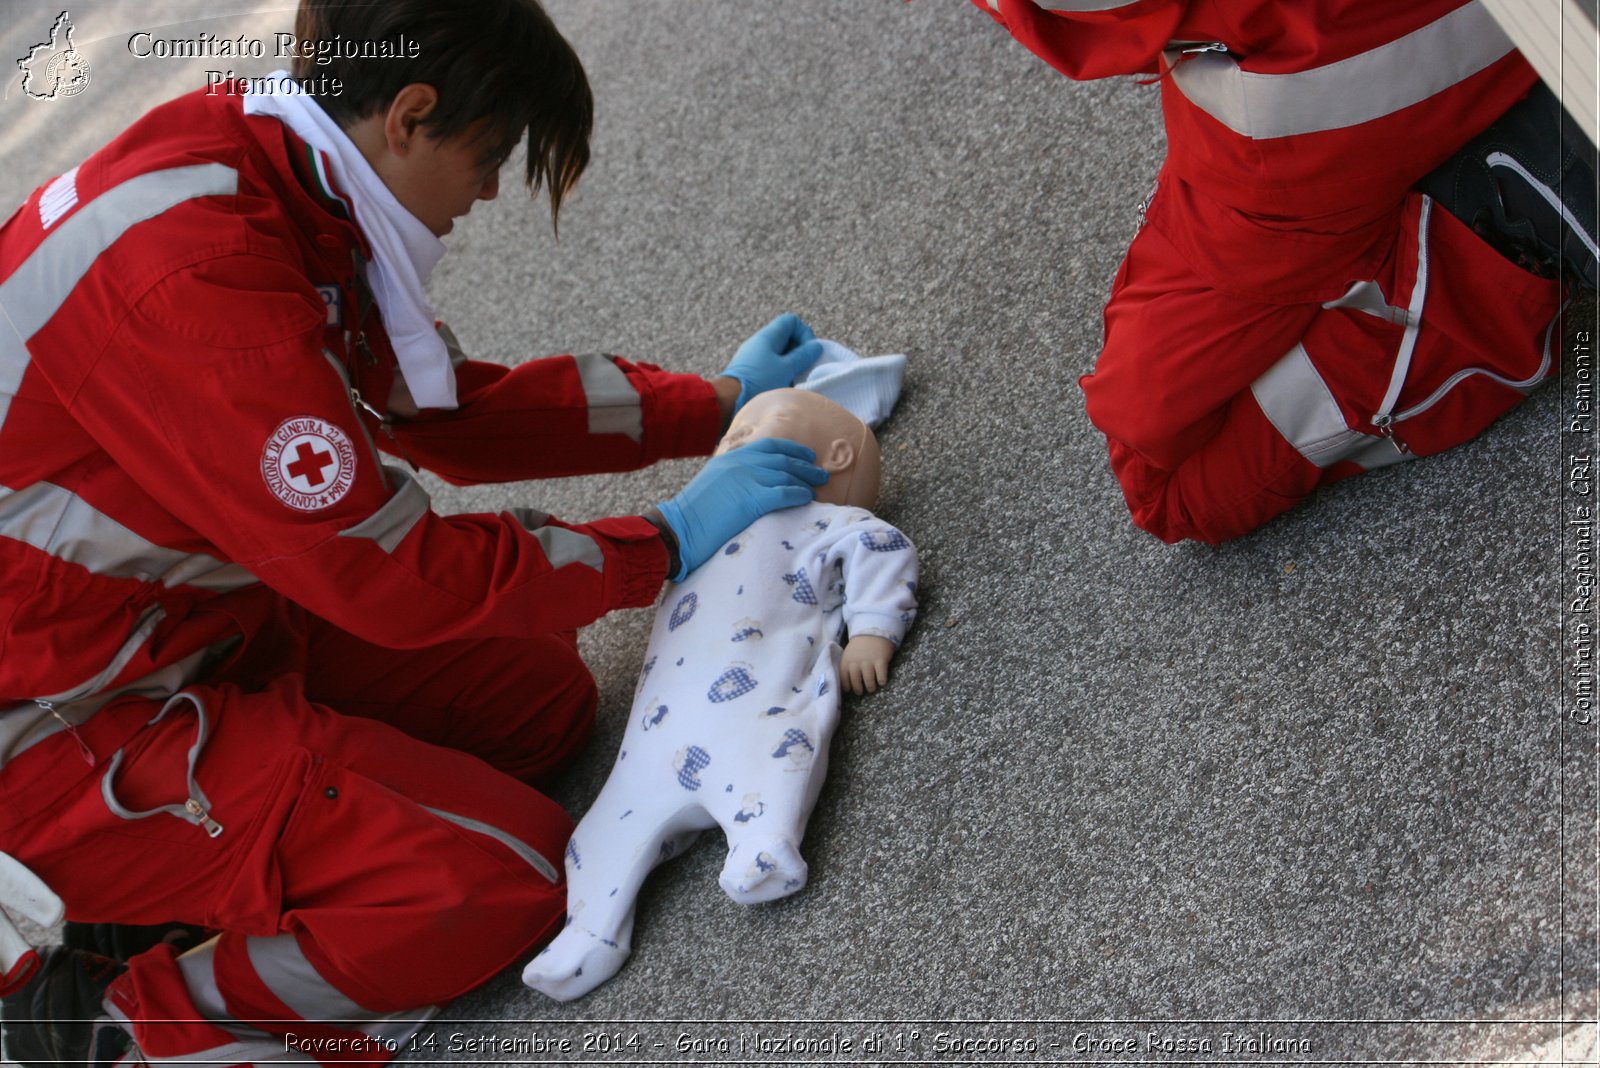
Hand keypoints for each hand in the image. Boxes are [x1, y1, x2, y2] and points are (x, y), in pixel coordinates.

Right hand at [655, 438, 826, 580]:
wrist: (678, 528)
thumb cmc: (694, 514)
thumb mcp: (714, 483)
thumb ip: (735, 477)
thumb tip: (756, 483)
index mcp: (732, 457)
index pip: (769, 445)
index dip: (793, 449)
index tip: (807, 456)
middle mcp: (741, 463)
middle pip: (783, 459)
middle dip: (805, 466)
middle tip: (821, 474)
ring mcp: (747, 480)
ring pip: (787, 475)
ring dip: (806, 481)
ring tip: (818, 488)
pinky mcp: (752, 500)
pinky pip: (785, 493)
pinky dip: (799, 494)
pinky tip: (807, 499)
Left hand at [717, 313, 822, 413]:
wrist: (728, 399)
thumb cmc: (759, 381)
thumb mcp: (786, 368)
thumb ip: (803, 356)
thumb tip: (816, 346)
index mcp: (768, 336)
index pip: (792, 321)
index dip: (804, 334)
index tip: (808, 353)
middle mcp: (759, 342)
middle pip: (786, 337)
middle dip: (799, 352)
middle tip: (803, 368)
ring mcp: (753, 355)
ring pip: (779, 353)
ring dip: (790, 365)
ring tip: (792, 380)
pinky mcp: (750, 369)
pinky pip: (770, 365)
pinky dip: (780, 372)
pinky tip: (781, 386)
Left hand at [840, 635, 896, 694]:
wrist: (873, 631)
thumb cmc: (860, 646)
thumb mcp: (848, 654)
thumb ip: (847, 665)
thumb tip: (845, 682)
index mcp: (847, 661)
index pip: (844, 678)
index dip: (847, 686)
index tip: (850, 690)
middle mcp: (856, 662)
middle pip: (856, 681)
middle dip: (858, 689)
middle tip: (861, 692)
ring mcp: (869, 661)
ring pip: (868, 680)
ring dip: (870, 687)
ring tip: (871, 688)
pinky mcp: (881, 660)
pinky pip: (881, 675)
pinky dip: (882, 680)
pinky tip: (882, 682)